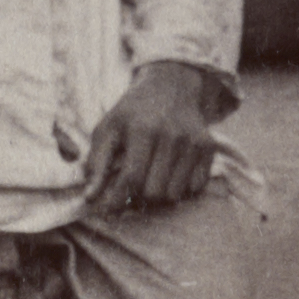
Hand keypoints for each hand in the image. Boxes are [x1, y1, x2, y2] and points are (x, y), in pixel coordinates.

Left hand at [89, 61, 229, 212]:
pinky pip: (195, 188)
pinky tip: (171, 173)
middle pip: (154, 191)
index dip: (117, 200)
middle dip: (138, 196)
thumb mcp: (107, 128)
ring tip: (151, 179)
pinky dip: (181, 187)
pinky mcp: (209, 147)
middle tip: (132, 187)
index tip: (107, 212)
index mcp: (143, 129)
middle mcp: (172, 135)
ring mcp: (193, 142)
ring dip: (159, 194)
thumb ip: (97, 163)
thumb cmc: (133, 112)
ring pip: (174, 194)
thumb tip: (89, 198)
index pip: (131, 177)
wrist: (170, 86)